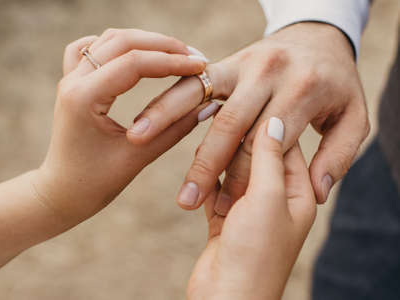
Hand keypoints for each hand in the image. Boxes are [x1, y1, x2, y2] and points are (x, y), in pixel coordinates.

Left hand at [34, 29, 207, 226]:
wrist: (61, 193)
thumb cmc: (95, 184)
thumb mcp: (138, 158)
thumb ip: (174, 130)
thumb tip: (207, 105)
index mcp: (84, 98)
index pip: (135, 63)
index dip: (172, 61)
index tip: (200, 66)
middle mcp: (73, 81)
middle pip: (122, 41)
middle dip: (162, 45)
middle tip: (193, 56)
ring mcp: (69, 79)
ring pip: (109, 40)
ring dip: (143, 41)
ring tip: (174, 54)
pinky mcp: (72, 83)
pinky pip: (90, 49)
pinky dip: (115, 45)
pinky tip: (132, 54)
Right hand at [126, 22, 369, 211]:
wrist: (318, 35)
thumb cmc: (338, 85)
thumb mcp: (354, 120)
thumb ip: (338, 156)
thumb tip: (320, 189)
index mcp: (303, 89)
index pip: (266, 144)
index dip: (247, 180)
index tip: (227, 210)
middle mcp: (270, 72)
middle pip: (232, 124)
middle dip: (207, 165)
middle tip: (184, 199)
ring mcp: (243, 63)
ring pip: (201, 95)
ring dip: (167, 117)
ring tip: (138, 138)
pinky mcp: (224, 63)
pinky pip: (192, 84)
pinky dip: (168, 101)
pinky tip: (146, 120)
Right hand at [187, 118, 315, 299]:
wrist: (225, 298)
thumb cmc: (255, 253)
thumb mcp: (269, 199)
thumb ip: (270, 160)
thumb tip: (274, 122)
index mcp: (297, 195)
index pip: (287, 148)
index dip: (268, 124)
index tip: (248, 100)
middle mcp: (274, 201)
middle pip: (257, 159)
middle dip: (238, 143)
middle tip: (220, 115)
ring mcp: (248, 211)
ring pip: (233, 173)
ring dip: (218, 161)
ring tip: (205, 135)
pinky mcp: (224, 220)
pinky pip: (215, 191)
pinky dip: (206, 181)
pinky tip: (196, 165)